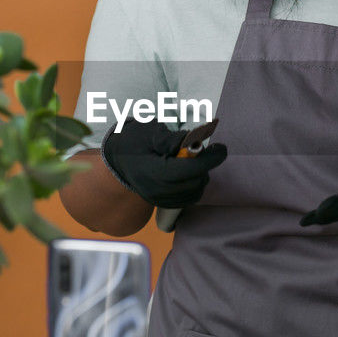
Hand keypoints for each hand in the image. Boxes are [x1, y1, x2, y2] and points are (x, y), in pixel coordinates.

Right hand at [101, 119, 227, 207]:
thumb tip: (194, 142)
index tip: (222, 148)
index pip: (189, 169)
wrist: (115, 160)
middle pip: (195, 182)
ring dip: (200, 175)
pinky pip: (188, 199)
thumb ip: (172, 138)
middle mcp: (156, 190)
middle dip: (204, 165)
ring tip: (191, 160)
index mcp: (153, 171)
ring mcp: (159, 200)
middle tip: (201, 150)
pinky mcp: (162, 204)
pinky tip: (188, 172)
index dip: (209, 159)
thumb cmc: (132, 141)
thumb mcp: (149, 132)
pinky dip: (194, 185)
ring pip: (194, 192)